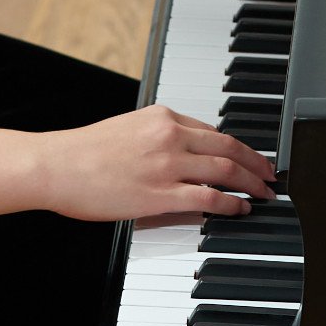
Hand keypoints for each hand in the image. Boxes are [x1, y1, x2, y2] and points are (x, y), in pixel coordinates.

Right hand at [28, 104, 276, 220]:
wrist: (55, 166)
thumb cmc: (82, 152)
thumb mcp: (127, 129)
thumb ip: (158, 136)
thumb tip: (183, 151)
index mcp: (162, 117)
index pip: (213, 130)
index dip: (239, 146)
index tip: (250, 157)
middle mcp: (170, 136)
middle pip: (229, 148)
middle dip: (256, 163)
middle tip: (271, 174)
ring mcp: (168, 165)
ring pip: (226, 171)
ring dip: (252, 183)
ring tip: (264, 193)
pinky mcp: (161, 193)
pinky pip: (210, 198)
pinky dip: (232, 203)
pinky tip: (241, 208)